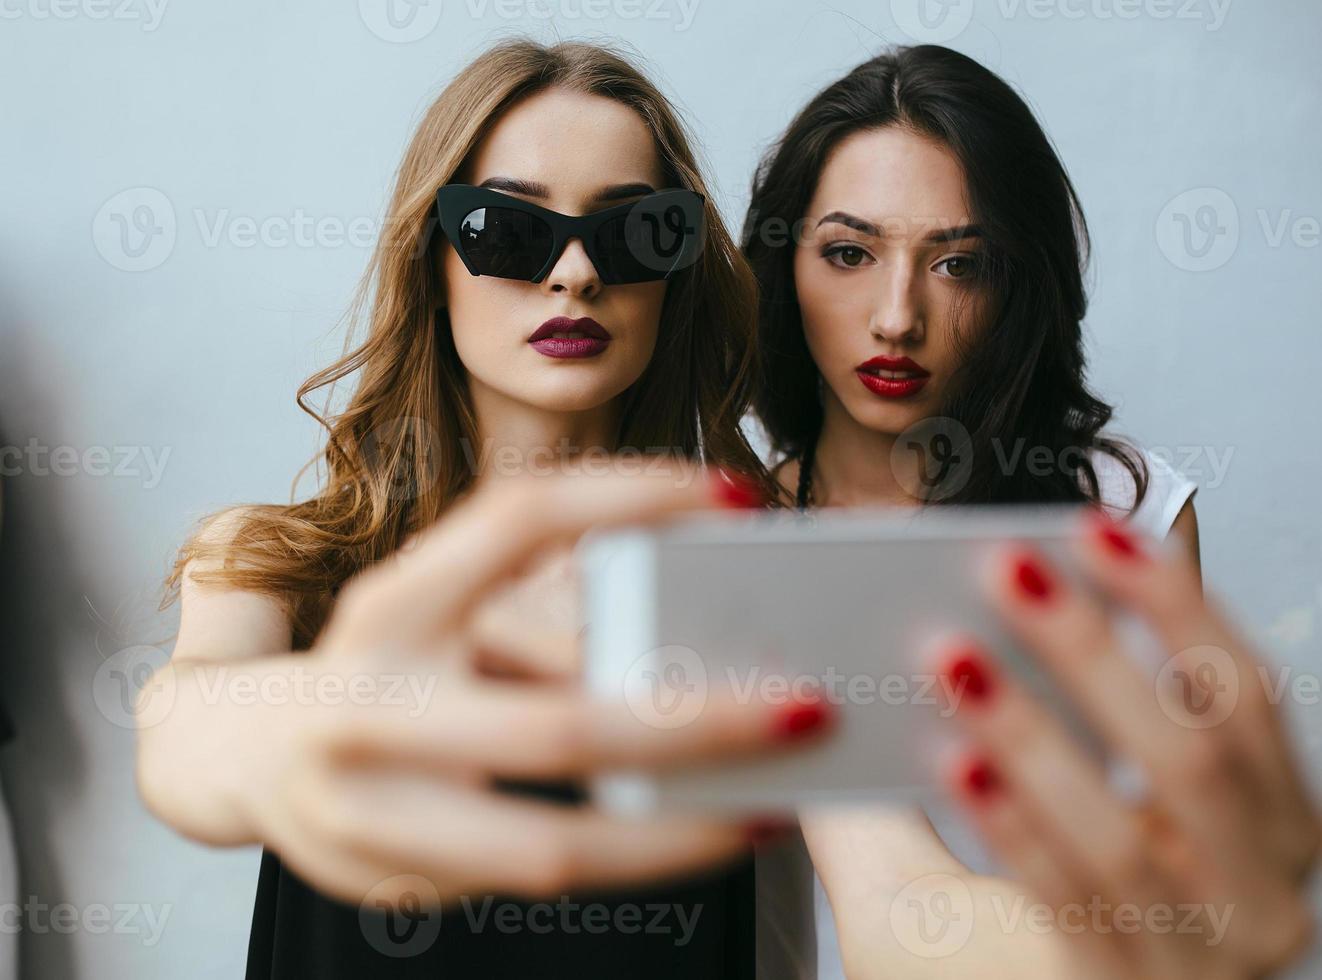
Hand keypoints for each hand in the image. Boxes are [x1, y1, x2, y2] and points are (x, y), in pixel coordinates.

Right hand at [235, 463, 825, 907]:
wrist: (254, 761)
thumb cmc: (385, 669)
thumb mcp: (437, 615)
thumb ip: (538, 620)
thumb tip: (693, 640)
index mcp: (393, 602)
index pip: (519, 522)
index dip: (632, 496)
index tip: (735, 497)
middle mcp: (373, 703)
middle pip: (560, 724)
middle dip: (698, 724)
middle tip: (806, 707)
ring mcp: (372, 811)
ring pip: (554, 844)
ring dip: (680, 835)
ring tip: (768, 806)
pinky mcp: (394, 883)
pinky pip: (538, 879)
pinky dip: (631, 864)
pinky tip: (695, 838)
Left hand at [937, 511, 1319, 978]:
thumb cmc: (1026, 932)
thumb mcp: (1048, 819)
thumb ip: (999, 722)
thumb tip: (927, 616)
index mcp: (1260, 822)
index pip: (1241, 692)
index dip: (1176, 601)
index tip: (1091, 528)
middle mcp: (1259, 891)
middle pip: (1193, 750)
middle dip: (1096, 649)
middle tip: (1004, 569)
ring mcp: (1203, 957)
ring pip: (1130, 831)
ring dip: (1037, 732)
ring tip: (951, 658)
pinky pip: (1073, 903)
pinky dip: (1012, 825)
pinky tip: (956, 762)